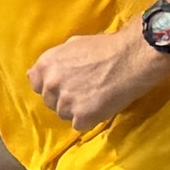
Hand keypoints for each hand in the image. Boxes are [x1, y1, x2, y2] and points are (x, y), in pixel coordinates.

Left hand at [30, 27, 169, 130]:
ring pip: (64, 114)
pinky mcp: (82, 115)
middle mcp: (51, 83)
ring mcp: (65, 101)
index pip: (35, 84)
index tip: (65, 85)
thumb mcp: (73, 45)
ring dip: (77, 110)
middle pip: (50, 101)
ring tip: (96, 98)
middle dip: (64, 99)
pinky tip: (102, 107)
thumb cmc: (107, 48)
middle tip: (85, 91)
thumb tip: (45, 71)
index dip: (51, 86)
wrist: (133, 57)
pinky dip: (90, 120)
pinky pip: (79, 125)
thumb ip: (57, 60)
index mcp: (46, 64)